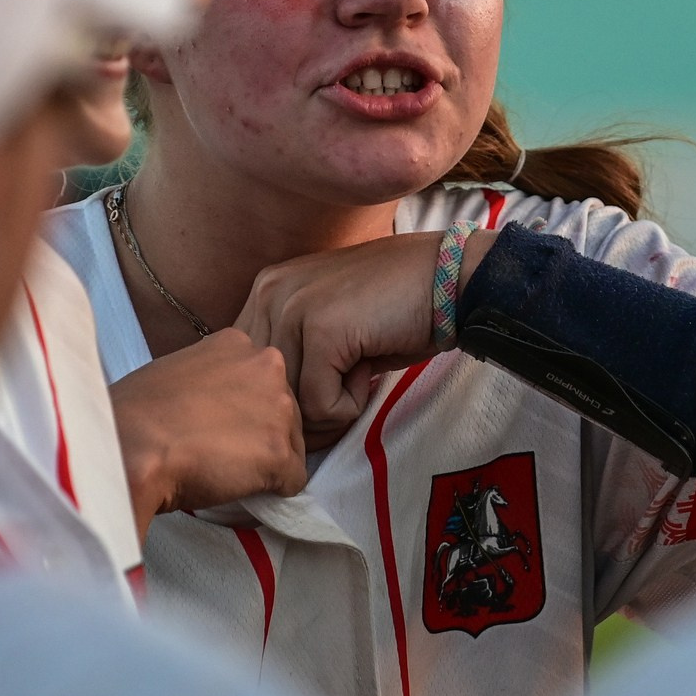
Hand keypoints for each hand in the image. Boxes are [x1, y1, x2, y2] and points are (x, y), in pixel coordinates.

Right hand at [111, 329, 306, 527]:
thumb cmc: (135, 413)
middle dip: (259, 434)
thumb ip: (211, 380)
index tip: (216, 425)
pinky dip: (270, 491)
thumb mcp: (178, 371)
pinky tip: (233, 486)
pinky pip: (291, 481)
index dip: (241, 410)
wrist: (129, 447)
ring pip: (291, 446)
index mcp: (238, 344)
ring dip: (264, 462)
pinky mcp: (280, 452)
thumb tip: (220, 409)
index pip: (260, 382)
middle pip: (283, 411)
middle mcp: (267, 367)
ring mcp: (278, 409)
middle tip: (217, 449)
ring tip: (219, 467)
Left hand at [237, 230, 497, 442]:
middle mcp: (269, 293)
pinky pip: (320, 406)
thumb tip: (271, 417)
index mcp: (266, 291)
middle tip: (345, 387)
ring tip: (360, 373)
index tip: (326, 387)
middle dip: (304, 408)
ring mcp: (293, 308)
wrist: (450, 278)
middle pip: (262, 391)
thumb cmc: (396, 310)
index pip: (245, 373)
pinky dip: (351, 405)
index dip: (284, 397)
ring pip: (290, 404)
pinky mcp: (321, 330)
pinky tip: (369, 371)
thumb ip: (293, 355)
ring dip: (330, 407)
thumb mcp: (328, 326)